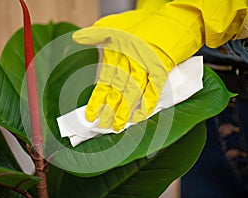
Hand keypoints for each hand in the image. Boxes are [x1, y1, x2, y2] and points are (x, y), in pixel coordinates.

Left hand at [73, 0, 244, 130]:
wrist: (174, 19)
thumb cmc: (144, 24)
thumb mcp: (115, 24)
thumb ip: (96, 34)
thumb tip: (76, 38)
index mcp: (117, 53)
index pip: (104, 81)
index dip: (97, 100)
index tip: (91, 115)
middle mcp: (129, 61)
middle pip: (117, 90)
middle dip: (109, 110)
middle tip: (103, 125)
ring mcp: (146, 65)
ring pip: (133, 91)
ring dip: (125, 110)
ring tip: (118, 125)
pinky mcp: (162, 68)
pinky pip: (154, 89)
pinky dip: (147, 104)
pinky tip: (140, 116)